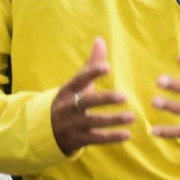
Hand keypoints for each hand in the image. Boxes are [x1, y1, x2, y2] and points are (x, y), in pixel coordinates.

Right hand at [51, 37, 134, 154]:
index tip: (107, 67)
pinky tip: (127, 134)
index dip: (92, 73)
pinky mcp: (79, 139)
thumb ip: (91, 64)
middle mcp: (70, 106)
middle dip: (105, 99)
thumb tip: (100, 39)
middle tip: (124, 96)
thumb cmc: (69, 100)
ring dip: (113, 120)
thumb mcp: (77, 84)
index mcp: (69, 90)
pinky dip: (111, 137)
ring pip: (94, 122)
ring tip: (132, 117)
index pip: (80, 79)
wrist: (47, 129)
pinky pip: (96, 138)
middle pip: (87, 102)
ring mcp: (73, 124)